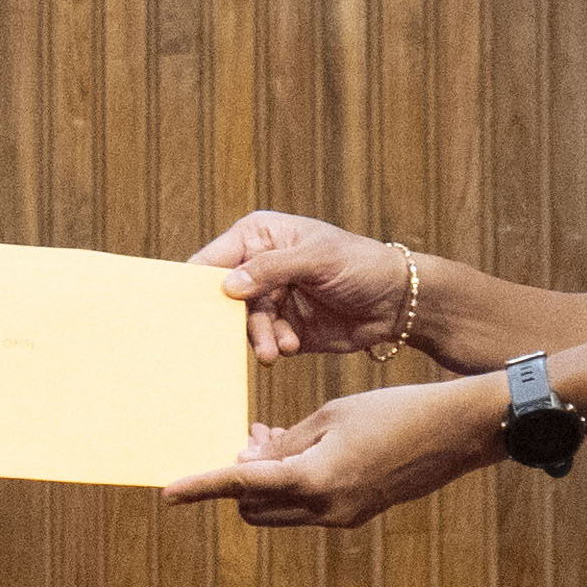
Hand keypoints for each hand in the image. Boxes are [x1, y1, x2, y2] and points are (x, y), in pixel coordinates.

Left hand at [158, 377, 502, 527]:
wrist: (456, 432)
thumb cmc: (394, 411)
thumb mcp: (331, 416)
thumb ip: (285, 442)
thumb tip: (247, 461)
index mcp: (315, 479)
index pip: (242, 484)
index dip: (201, 486)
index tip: (167, 490)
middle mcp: (325, 509)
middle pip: (252, 506)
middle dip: (236, 480)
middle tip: (247, 437)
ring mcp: (341, 518)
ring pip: (277, 509)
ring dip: (263, 483)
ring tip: (271, 437)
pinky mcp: (354, 515)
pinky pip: (304, 507)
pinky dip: (290, 485)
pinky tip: (300, 450)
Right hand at [183, 209, 419, 358]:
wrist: (398, 304)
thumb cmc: (362, 265)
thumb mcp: (318, 259)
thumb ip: (272, 269)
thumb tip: (227, 286)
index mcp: (260, 237)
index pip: (213, 258)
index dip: (197, 283)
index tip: (188, 308)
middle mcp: (259, 267)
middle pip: (222, 297)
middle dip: (230, 320)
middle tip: (228, 340)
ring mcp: (270, 299)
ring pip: (242, 325)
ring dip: (258, 337)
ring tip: (277, 349)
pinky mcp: (282, 328)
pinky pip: (263, 341)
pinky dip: (273, 346)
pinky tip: (292, 345)